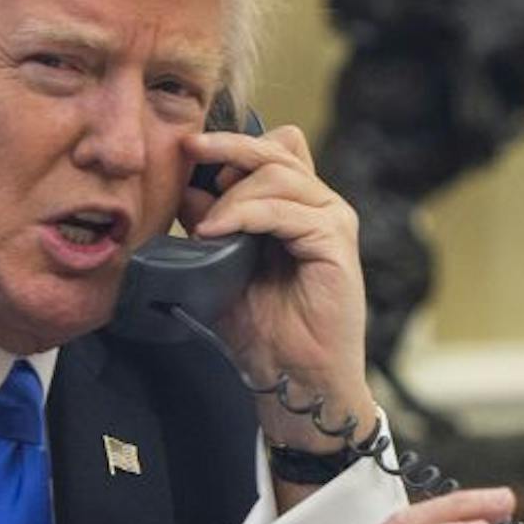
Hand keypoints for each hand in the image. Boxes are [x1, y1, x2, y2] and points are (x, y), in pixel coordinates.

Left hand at [178, 123, 378, 457]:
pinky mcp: (336, 242)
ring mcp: (333, 221)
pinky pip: (286, 210)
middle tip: (189, 151)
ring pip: (278, 174)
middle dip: (227, 147)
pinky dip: (245, 214)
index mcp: (299, 208)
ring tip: (203, 227)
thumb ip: (211, 225)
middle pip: (277, 149)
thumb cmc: (264, 331)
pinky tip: (216, 232)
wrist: (295, 379)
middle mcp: (321, 207)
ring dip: (232, 194)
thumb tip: (186, 189)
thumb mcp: (222, 267)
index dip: (236, 145)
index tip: (191, 153)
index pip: (275, 148)